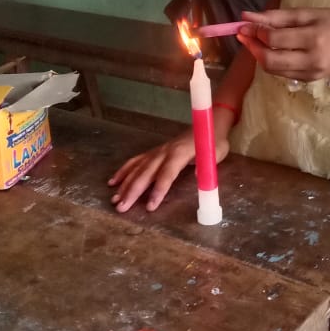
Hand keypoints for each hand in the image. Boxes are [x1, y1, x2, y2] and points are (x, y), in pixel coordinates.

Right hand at [108, 123, 230, 212]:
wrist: (208, 123)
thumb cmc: (214, 141)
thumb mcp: (216, 153)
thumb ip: (206, 165)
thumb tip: (197, 176)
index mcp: (180, 153)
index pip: (166, 174)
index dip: (158, 190)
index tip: (150, 206)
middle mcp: (165, 152)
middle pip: (146, 173)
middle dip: (133, 191)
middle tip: (121, 208)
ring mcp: (157, 151)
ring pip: (138, 168)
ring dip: (125, 184)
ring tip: (115, 200)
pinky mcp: (154, 152)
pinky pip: (136, 161)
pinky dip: (124, 171)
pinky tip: (113, 182)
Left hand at [238, 7, 329, 81]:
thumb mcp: (310, 13)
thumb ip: (278, 16)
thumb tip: (246, 16)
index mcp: (313, 39)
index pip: (275, 40)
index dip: (255, 32)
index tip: (244, 23)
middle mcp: (311, 60)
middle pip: (269, 60)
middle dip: (252, 47)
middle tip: (245, 34)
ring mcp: (310, 74)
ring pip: (273, 70)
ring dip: (260, 55)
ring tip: (257, 40)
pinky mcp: (309, 81)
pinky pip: (282, 73)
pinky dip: (273, 62)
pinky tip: (273, 50)